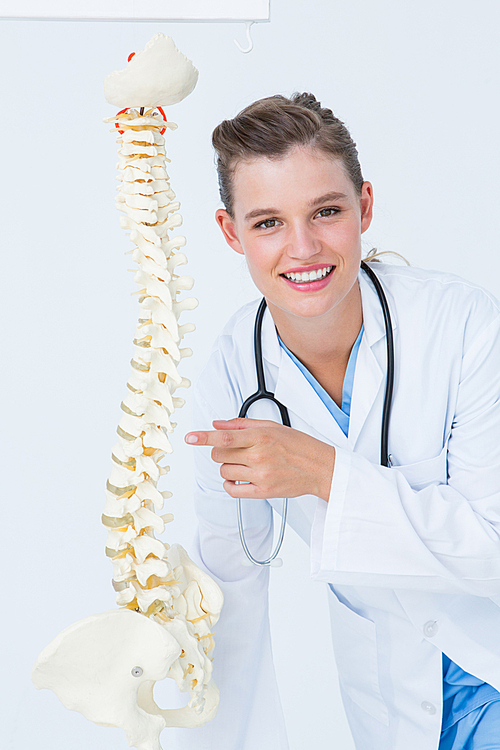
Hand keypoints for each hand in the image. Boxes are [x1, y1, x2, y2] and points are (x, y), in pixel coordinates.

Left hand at [185, 418, 334, 501]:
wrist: (321, 468)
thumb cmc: (299, 445)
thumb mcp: (273, 426)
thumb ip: (242, 425)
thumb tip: (217, 424)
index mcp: (262, 437)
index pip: (225, 437)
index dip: (204, 437)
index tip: (189, 437)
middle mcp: (260, 456)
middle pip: (220, 454)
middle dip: (220, 450)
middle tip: (235, 450)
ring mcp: (261, 476)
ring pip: (225, 471)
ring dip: (228, 466)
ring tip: (244, 463)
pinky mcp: (263, 492)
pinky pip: (233, 490)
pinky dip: (229, 484)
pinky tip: (238, 478)